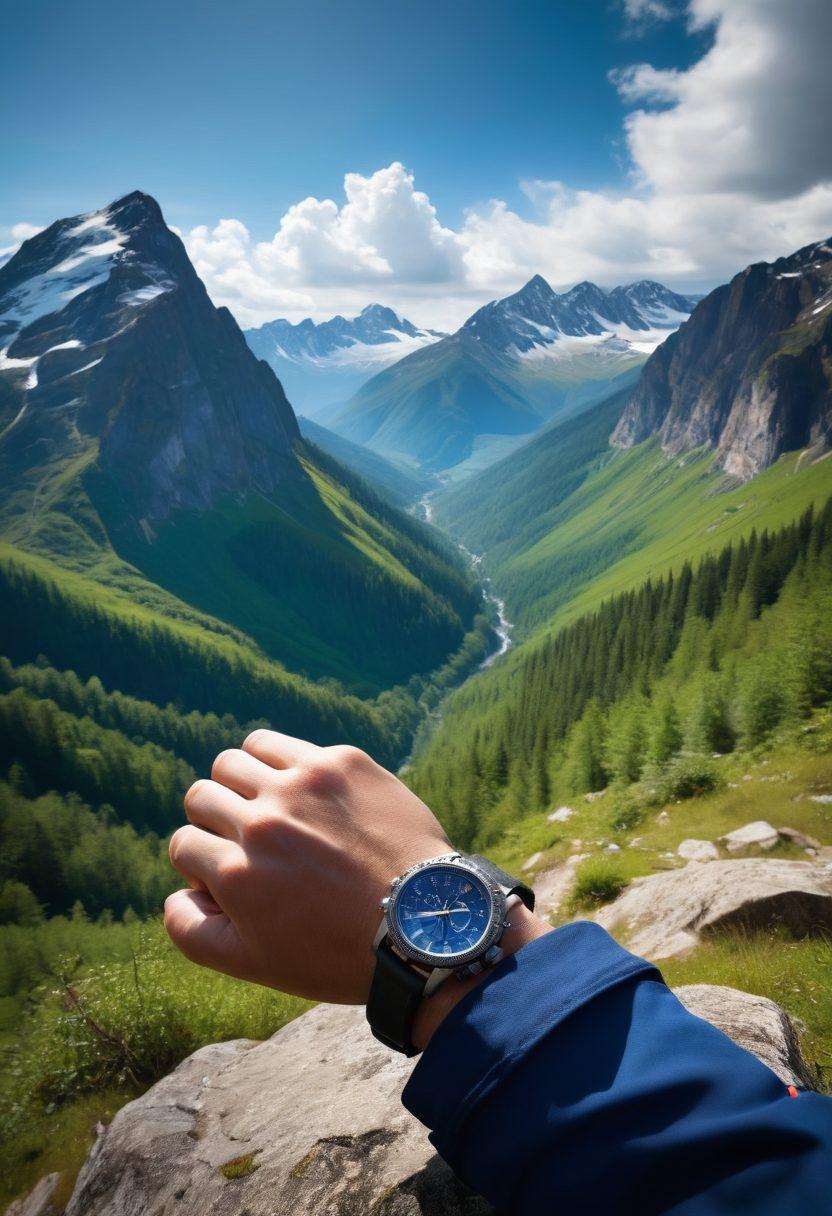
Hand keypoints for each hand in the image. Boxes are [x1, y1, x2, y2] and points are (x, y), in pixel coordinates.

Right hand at [164, 731, 451, 1003]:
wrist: (426, 922)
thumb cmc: (338, 952)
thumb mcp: (254, 964)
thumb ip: (192, 931)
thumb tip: (175, 891)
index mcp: (237, 872)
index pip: (183, 843)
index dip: (202, 862)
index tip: (233, 872)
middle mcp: (264, 820)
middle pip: (202, 793)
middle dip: (216, 819)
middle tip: (250, 840)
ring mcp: (304, 784)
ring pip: (238, 757)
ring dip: (242, 781)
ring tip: (270, 806)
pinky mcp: (342, 761)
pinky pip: (287, 746)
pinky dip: (286, 766)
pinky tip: (309, 794)